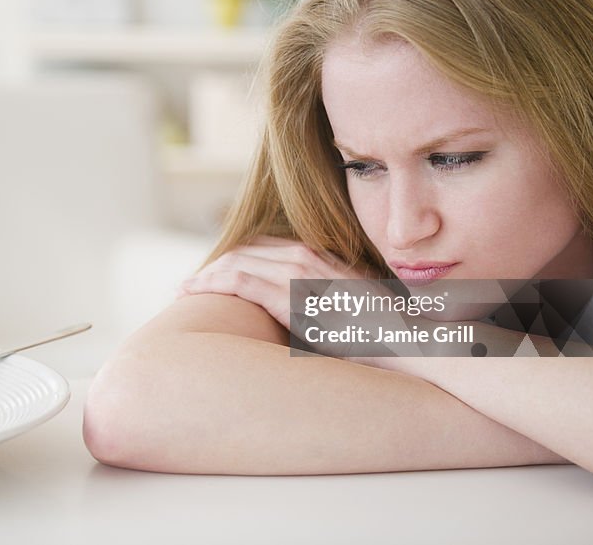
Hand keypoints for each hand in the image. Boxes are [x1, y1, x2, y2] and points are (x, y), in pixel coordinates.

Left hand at [177, 236, 371, 329]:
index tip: (215, 276)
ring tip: (185, 290)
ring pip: (236, 263)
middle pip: (246, 252)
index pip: (266, 248)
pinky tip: (194, 293)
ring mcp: (300, 274)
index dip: (236, 260)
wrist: (407, 344)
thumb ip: (325, 306)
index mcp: (322, 259)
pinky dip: (211, 284)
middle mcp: (308, 259)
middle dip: (215, 266)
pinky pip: (240, 281)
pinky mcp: (292, 296)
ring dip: (206, 275)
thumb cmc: (384, 338)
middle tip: (191, 284)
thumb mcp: (352, 312)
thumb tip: (306, 321)